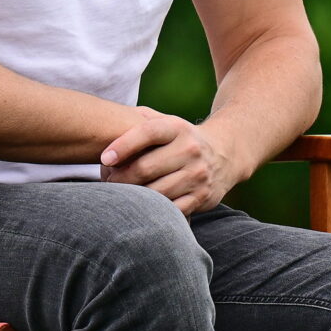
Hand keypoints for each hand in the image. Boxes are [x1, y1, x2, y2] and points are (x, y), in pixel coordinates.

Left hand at [98, 107, 244, 214]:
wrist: (225, 155)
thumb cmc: (182, 140)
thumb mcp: (168, 122)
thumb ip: (141, 119)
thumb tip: (108, 128)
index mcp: (178, 128)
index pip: (148, 132)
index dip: (123, 145)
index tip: (105, 158)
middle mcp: (190, 150)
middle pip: (145, 168)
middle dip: (120, 177)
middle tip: (107, 181)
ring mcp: (198, 175)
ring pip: (155, 192)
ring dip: (132, 196)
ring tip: (119, 194)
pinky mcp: (201, 197)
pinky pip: (170, 210)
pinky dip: (153, 211)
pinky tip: (141, 207)